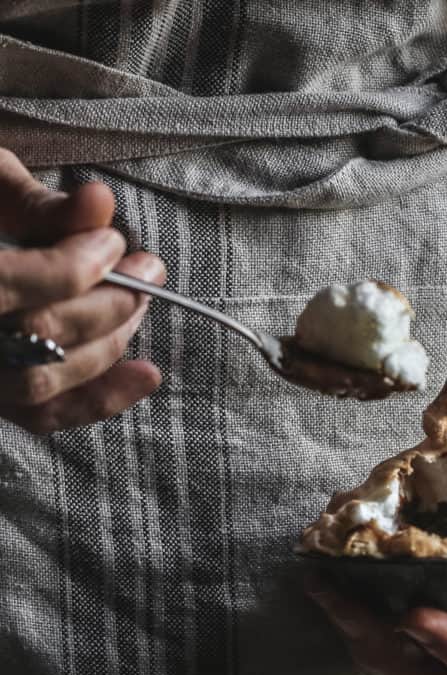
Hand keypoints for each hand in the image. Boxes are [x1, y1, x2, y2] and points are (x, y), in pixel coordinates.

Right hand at [0, 148, 165, 432]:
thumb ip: (32, 201)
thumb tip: (100, 203)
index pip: (4, 286)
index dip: (72, 265)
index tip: (113, 240)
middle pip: (33, 337)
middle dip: (105, 304)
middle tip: (147, 270)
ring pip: (39, 384)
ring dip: (107, 345)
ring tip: (138, 304)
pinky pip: (43, 416)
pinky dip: (100, 398)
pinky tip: (147, 374)